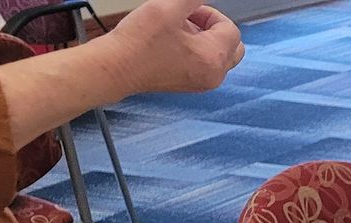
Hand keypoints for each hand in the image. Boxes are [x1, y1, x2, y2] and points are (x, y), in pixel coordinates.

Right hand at [102, 0, 243, 94]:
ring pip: (220, 56)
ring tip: (178, 29)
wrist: (117, 67)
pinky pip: (207, 65)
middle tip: (189, 19)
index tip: (188, 10)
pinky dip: (198, 51)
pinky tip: (175, 42)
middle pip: (233, 47)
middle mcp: (214, 75)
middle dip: (215, 28)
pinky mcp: (191, 85)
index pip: (231, 30)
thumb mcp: (168, 8)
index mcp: (213, 59)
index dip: (210, 14)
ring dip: (205, 38)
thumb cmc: (139, 41)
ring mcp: (203, 83)